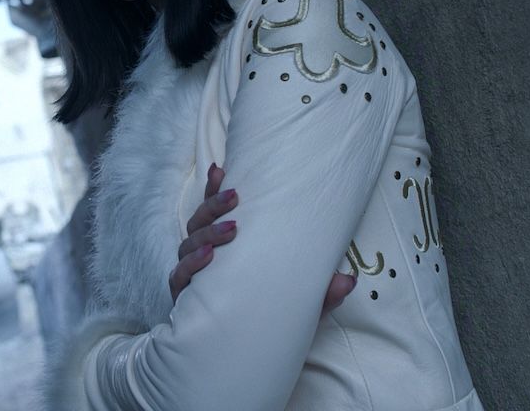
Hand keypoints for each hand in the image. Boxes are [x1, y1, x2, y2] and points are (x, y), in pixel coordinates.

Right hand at [168, 164, 358, 314]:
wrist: (246, 359)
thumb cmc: (268, 316)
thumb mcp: (301, 303)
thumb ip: (322, 293)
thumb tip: (349, 280)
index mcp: (225, 245)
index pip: (215, 210)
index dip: (214, 188)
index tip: (222, 169)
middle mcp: (205, 256)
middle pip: (199, 221)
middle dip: (214, 205)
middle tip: (235, 196)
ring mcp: (193, 277)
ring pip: (189, 242)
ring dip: (208, 232)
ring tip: (231, 228)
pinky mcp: (185, 299)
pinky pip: (180, 277)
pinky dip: (191, 264)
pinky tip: (208, 257)